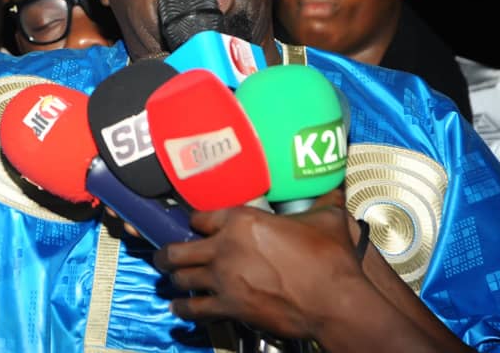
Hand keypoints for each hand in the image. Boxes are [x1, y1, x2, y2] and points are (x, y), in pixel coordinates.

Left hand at [153, 204, 366, 340]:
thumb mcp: (326, 219)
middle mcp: (226, 247)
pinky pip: (194, 308)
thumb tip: (333, 191)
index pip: (202, 216)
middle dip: (167, 253)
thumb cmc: (331, 259)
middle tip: (164, 255)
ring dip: (174, 278)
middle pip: (179, 249)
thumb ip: (321, 203)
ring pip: (181, 277)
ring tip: (170, 279)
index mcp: (243, 219)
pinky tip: (179, 308)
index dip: (196, 221)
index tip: (195, 225)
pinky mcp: (230, 307)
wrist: (336, 301)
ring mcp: (224, 279)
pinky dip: (184, 308)